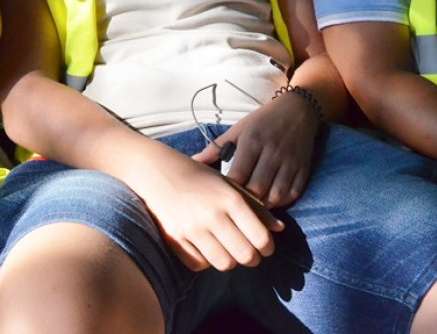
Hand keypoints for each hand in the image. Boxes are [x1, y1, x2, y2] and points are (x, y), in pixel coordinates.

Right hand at [134, 149, 283, 272]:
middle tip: (248, 251)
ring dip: (229, 260)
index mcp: (230, 199)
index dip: (267, 247)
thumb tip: (279, 229)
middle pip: (246, 256)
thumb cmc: (198, 177)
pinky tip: (206, 247)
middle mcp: (213, 215)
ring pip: (224, 264)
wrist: (157, 172)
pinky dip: (206, 260)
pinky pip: (200, 264)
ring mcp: (193, 228)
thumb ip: (255, 207)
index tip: (264, 246)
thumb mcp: (228, 185)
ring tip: (227, 249)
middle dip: (251, 257)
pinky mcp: (175, 238)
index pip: (260, 238)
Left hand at [192, 90, 319, 207]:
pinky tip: (270, 201)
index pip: (239, 173)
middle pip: (257, 187)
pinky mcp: (303, 169)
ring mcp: (290, 162)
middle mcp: (273, 152)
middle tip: (237, 206)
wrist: (297, 110)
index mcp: (253, 140)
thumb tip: (193, 161)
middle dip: (246, 201)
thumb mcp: (238, 128)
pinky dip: (281, 202)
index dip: (230, 189)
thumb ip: (216, 147)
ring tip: (253, 207)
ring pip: (276, 194)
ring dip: (264, 205)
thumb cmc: (263, 120)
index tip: (222, 195)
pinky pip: (293, 193)